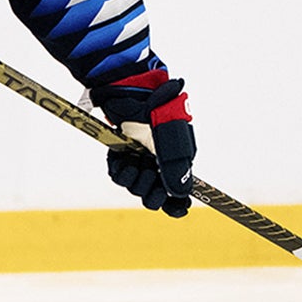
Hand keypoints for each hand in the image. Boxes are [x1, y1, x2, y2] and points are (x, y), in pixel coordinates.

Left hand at [89, 70, 195, 217]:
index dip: (178, 203)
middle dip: (152, 191)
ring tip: (136, 164)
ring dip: (134, 180)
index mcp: (176, 159)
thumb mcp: (169, 143)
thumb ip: (176, 170)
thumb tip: (182, 195)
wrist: (131, 91)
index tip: (178, 210)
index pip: (179, 191)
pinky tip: (122, 161)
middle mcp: (158, 161)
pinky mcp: (122, 152)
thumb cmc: (156, 113)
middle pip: (155, 194)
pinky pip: (119, 174)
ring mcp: (140, 157)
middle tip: (149, 176)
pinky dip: (120, 171)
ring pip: (136, 186)